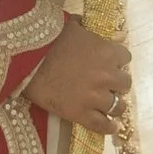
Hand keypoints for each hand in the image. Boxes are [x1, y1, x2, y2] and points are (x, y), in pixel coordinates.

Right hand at [22, 18, 129, 134]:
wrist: (27, 63)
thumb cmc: (48, 41)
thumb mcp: (72, 26)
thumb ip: (89, 28)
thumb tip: (96, 29)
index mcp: (107, 52)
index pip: (125, 58)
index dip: (117, 61)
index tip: (110, 63)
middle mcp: (107, 75)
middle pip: (125, 84)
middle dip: (117, 83)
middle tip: (106, 83)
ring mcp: (95, 97)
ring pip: (118, 106)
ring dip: (115, 105)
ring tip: (109, 106)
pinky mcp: (81, 114)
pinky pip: (103, 126)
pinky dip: (109, 127)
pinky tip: (111, 126)